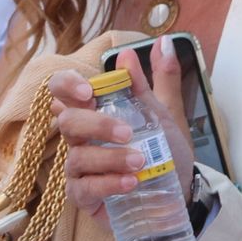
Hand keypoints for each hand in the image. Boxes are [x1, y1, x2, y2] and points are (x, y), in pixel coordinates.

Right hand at [52, 40, 194, 221]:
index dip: (66, 85)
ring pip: (76, 157)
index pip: (61, 91)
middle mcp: (80, 138)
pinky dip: (108, 183)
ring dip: (110, 157)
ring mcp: (79, 169)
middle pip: (66, 122)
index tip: (88, 90)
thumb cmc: (165, 151)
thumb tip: (160, 43)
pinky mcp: (84, 197)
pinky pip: (84, 188)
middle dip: (97, 124)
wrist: (180, 192)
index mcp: (94, 111)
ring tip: (141, 161)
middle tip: (128, 133)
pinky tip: (130, 181)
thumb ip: (160, 80)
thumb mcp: (165, 113)